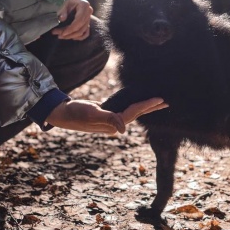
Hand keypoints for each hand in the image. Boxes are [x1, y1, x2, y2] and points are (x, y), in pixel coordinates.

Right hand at [46, 98, 168, 134]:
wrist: (63, 113)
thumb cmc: (76, 113)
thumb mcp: (91, 114)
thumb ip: (108, 120)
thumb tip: (123, 130)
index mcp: (113, 124)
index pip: (134, 113)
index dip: (147, 106)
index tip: (160, 99)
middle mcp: (115, 122)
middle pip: (137, 114)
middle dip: (151, 108)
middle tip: (167, 102)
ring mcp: (111, 117)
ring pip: (132, 110)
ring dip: (144, 105)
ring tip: (156, 101)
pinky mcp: (107, 111)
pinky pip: (123, 106)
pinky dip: (132, 102)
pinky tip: (136, 99)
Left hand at [52, 0, 92, 40]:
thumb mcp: (63, 1)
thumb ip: (62, 9)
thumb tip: (62, 19)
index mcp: (84, 6)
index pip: (79, 21)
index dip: (70, 29)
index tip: (61, 33)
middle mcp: (88, 12)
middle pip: (81, 28)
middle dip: (69, 33)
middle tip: (58, 35)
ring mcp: (88, 17)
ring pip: (82, 31)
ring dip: (72, 36)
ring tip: (60, 36)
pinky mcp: (87, 22)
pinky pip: (86, 33)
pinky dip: (79, 37)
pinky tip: (71, 37)